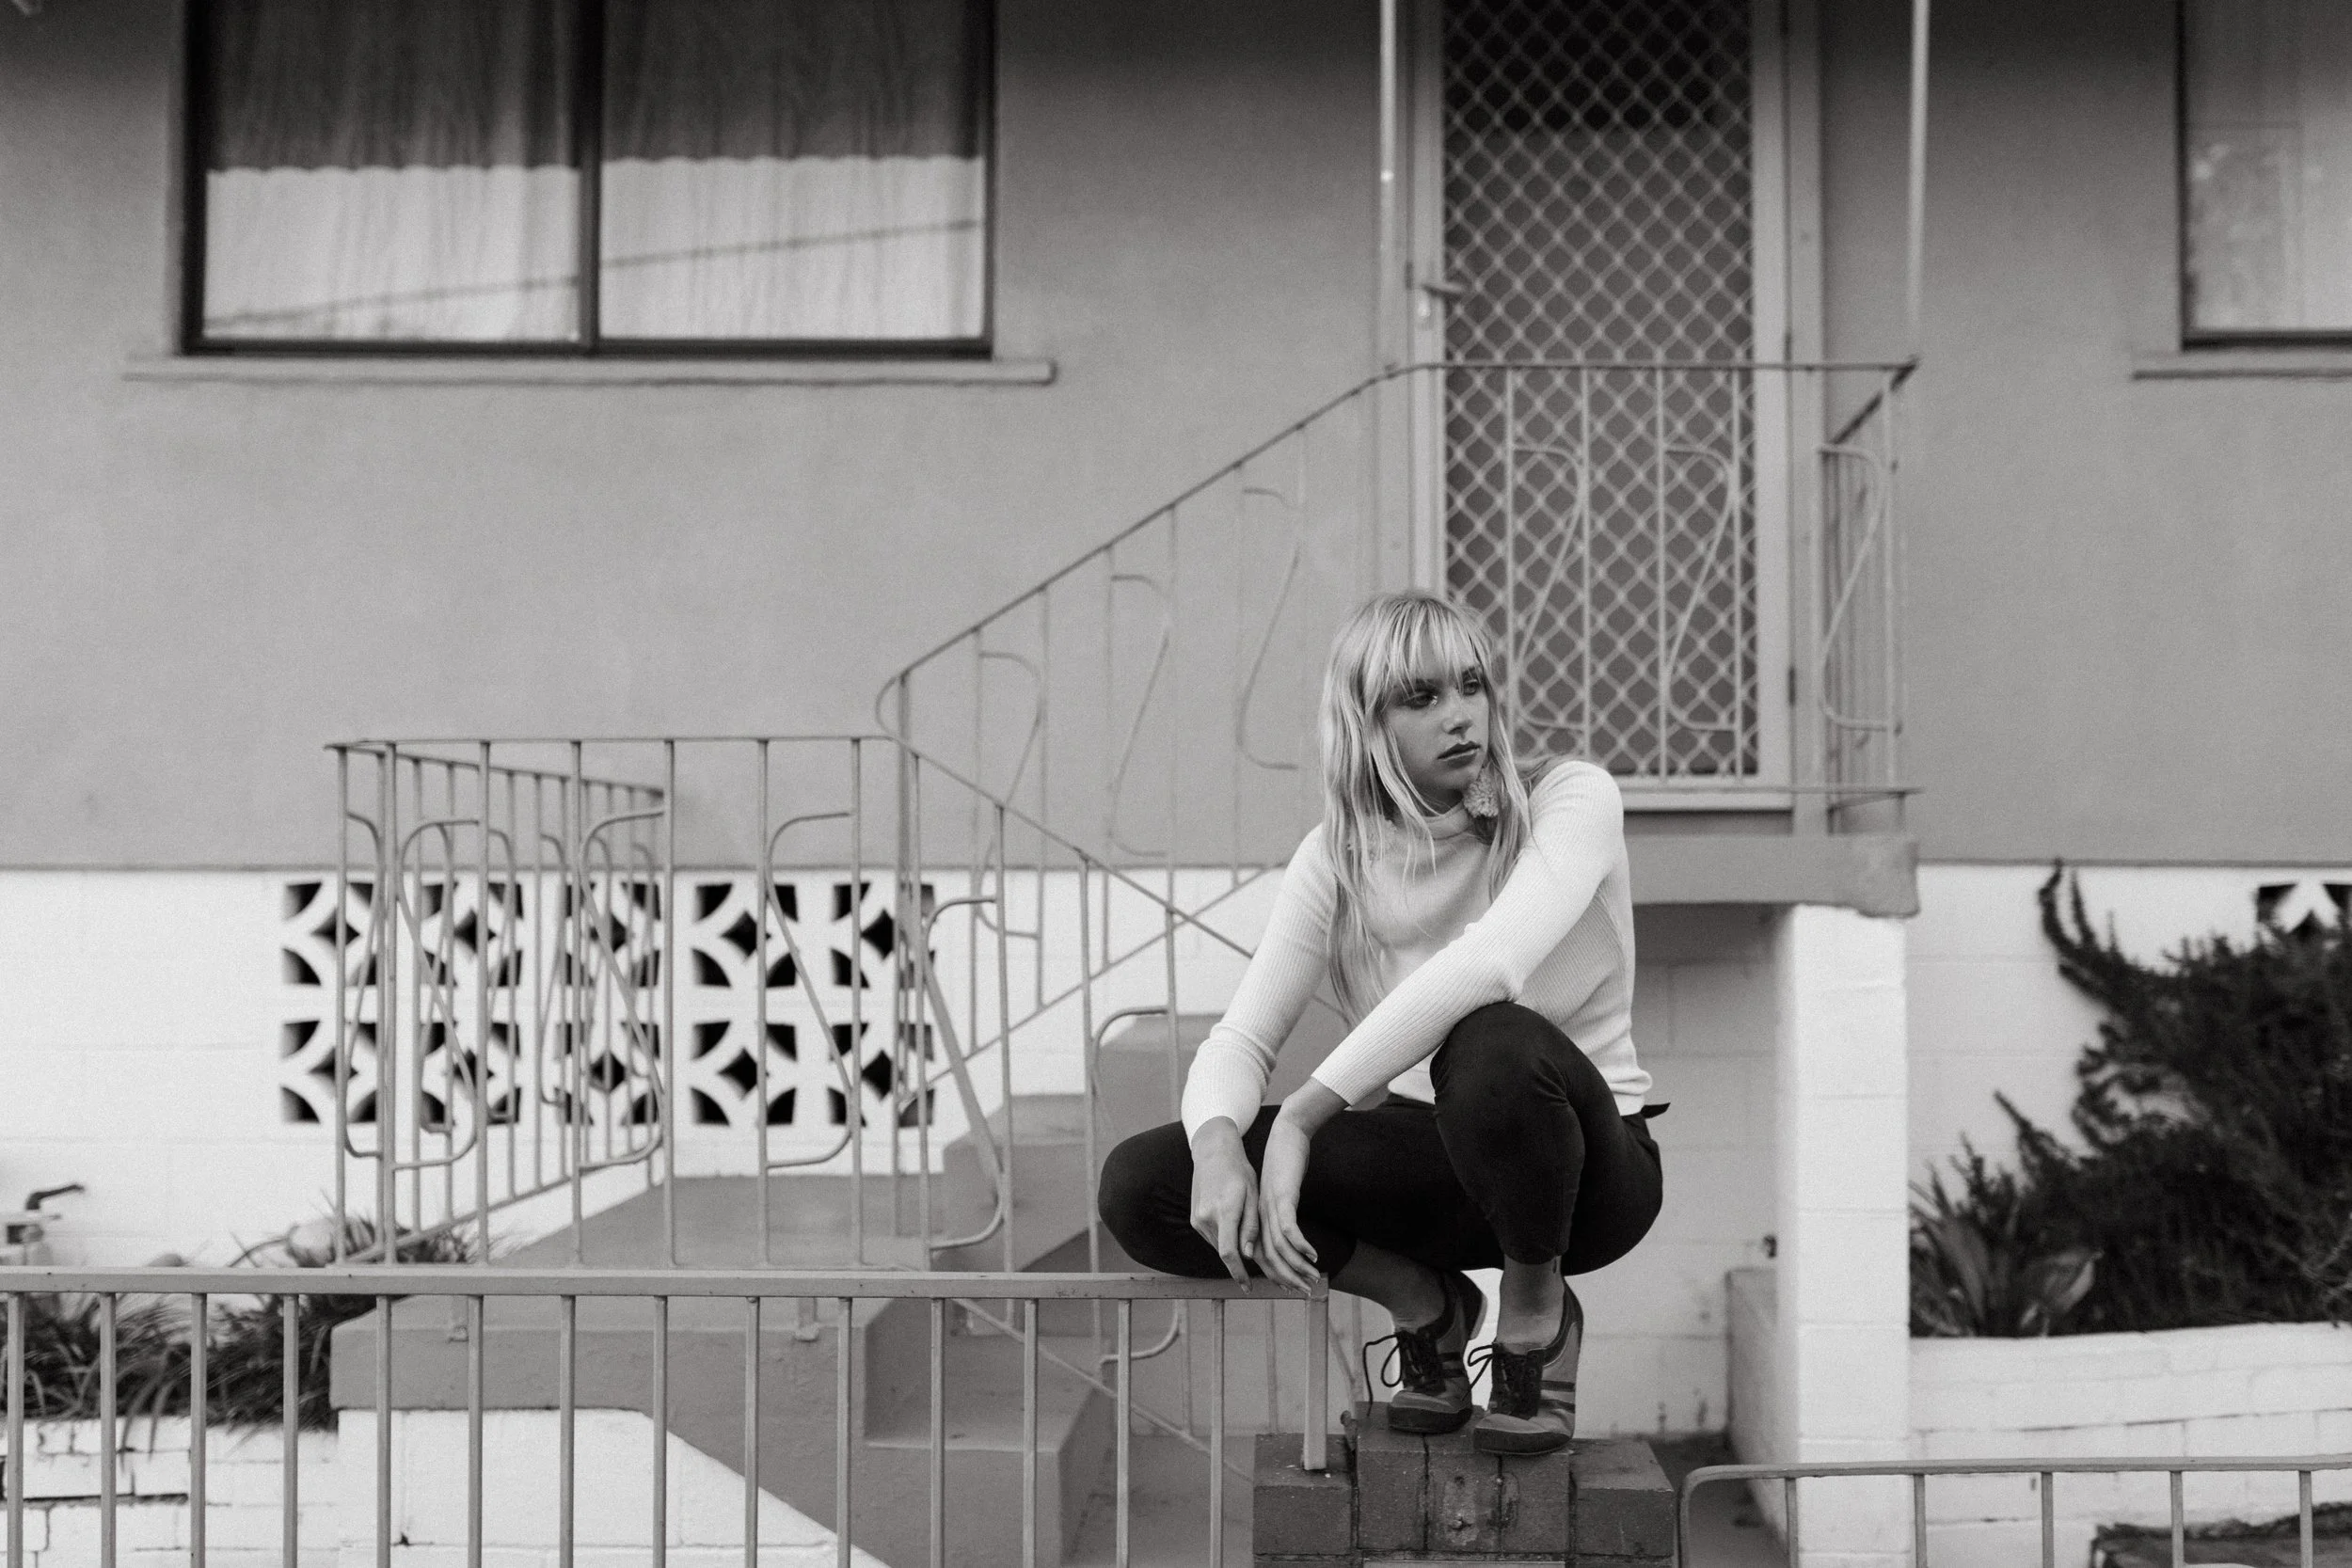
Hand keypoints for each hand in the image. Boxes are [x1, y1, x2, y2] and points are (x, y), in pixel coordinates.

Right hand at [1187, 1119, 1259, 1283]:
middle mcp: (1206, 1218)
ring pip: (1219, 1246)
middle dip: (1241, 1266)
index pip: (1229, 1252)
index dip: (1239, 1273)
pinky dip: (1225, 1241)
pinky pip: (1213, 1237)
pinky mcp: (1195, 1219)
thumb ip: (1250, 1227)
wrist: (1213, 1153)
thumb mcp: (1252, 1196)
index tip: (1248, 1287)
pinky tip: (1236, 1234)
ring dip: (1233, 1253)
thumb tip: (1249, 1256)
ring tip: (1249, 1253)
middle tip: (1261, 1275)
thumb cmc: (1239, 1172)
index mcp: (1224, 1211)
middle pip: (1225, 1252)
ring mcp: (1198, 1219)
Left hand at [1254, 1113, 1319, 1291]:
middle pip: (1269, 1257)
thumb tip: (1287, 1236)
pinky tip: (1313, 1254)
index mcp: (1258, 1217)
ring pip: (1279, 1247)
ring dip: (1297, 1266)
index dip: (1277, 1275)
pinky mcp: (1282, 1196)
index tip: (1292, 1289)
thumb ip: (1280, 1214)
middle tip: (1306, 1292)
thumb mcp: (1280, 1193)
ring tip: (1313, 1278)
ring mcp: (1270, 1206)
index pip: (1263, 1256)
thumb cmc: (1285, 1164)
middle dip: (1288, 1278)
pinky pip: (1288, 1227)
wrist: (1286, 1134)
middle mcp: (1260, 1216)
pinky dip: (1300, 1244)